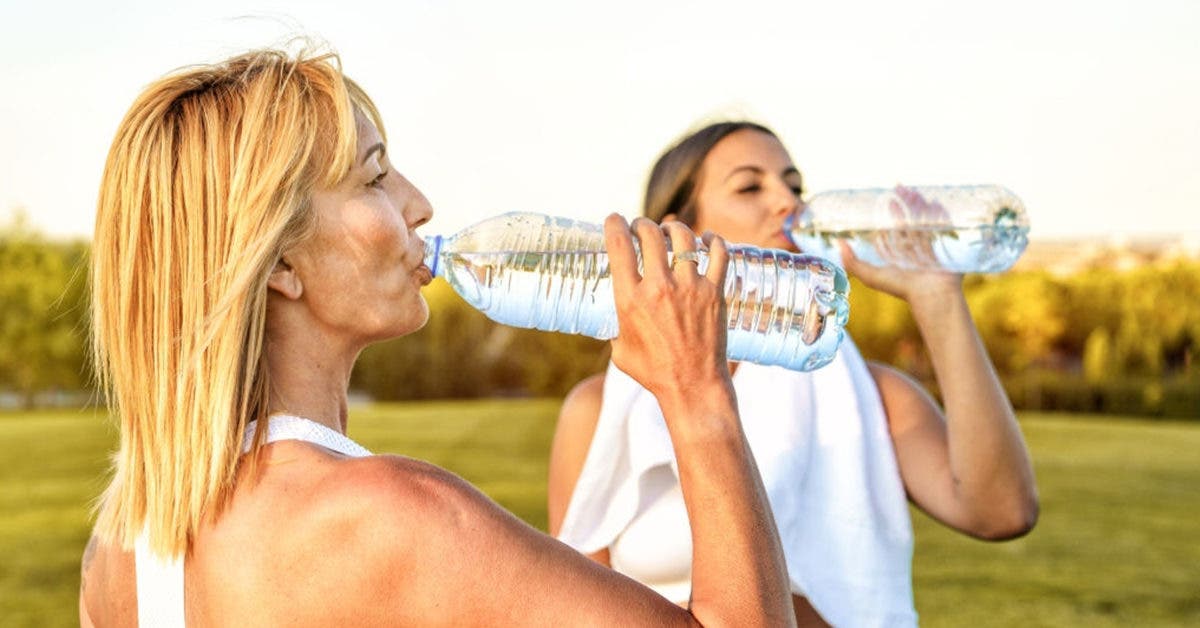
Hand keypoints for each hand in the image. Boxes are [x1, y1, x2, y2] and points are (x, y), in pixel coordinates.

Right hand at [603, 214, 731, 401]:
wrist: (692, 386)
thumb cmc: (653, 372)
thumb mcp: (619, 348)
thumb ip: (616, 323)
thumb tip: (614, 311)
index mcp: (631, 299)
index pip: (619, 246)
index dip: (614, 225)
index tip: (614, 219)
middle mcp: (659, 288)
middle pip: (650, 234)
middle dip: (643, 224)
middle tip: (642, 227)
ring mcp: (690, 288)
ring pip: (684, 237)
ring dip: (674, 228)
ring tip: (670, 231)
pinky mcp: (715, 293)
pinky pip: (719, 253)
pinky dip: (713, 240)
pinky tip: (707, 239)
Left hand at [842, 185, 963, 302]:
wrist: (932, 295)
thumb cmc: (902, 287)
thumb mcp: (871, 276)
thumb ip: (853, 263)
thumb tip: (839, 243)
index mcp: (898, 253)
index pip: (893, 226)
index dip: (891, 211)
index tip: (889, 196)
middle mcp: (913, 248)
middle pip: (909, 219)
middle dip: (906, 202)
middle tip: (901, 188)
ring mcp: (930, 246)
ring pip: (924, 219)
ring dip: (920, 204)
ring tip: (914, 192)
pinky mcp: (946, 246)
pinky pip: (944, 226)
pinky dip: (940, 213)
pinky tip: (935, 202)